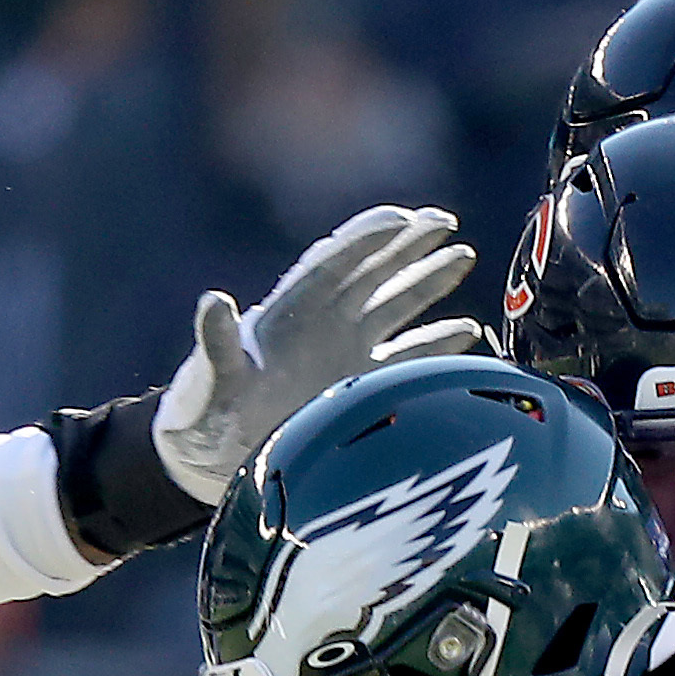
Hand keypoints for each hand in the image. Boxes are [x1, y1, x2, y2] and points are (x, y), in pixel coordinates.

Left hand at [153, 206, 484, 505]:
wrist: (214, 457)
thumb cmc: (206, 414)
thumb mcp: (211, 378)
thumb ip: (216, 343)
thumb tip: (214, 303)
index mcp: (288, 311)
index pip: (333, 262)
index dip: (366, 238)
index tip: (402, 218)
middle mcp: (322, 324)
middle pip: (372, 272)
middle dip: (407, 246)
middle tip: (443, 222)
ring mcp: (345, 352)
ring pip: (395, 307)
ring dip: (428, 283)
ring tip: (464, 256)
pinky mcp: (361, 386)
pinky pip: (406, 360)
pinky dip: (435, 346)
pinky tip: (468, 331)